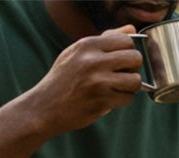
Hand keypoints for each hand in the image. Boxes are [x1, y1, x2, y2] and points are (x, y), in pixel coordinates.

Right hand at [28, 27, 143, 132]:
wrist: (44, 107)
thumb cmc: (62, 80)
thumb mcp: (77, 52)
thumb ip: (105, 39)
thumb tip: (131, 28)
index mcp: (88, 45)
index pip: (126, 40)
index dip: (128, 51)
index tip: (121, 61)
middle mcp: (94, 61)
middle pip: (134, 58)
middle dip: (132, 68)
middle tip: (122, 75)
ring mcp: (98, 82)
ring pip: (134, 80)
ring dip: (130, 86)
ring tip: (118, 88)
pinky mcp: (101, 101)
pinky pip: (127, 98)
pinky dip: (123, 99)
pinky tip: (111, 99)